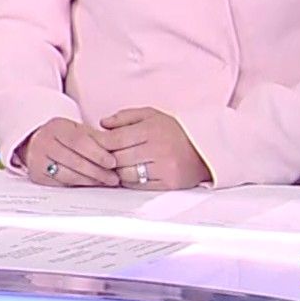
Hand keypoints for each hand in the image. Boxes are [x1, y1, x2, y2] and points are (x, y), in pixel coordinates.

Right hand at [16, 116, 120, 186]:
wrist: (36, 142)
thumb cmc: (63, 137)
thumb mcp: (78, 130)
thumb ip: (98, 138)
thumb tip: (118, 149)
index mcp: (56, 127)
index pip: (79, 141)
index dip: (97, 153)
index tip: (113, 162)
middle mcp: (44, 142)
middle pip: (74, 160)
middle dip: (97, 171)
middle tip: (113, 178)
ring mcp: (38, 160)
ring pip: (68, 174)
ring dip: (90, 180)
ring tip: (105, 182)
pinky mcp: (37, 175)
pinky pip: (61, 183)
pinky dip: (78, 185)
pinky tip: (90, 184)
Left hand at [90, 107, 211, 190]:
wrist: (205, 147)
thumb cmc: (174, 130)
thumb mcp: (151, 115)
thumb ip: (125, 117)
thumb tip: (102, 124)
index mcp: (151, 129)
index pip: (115, 139)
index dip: (100, 143)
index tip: (94, 144)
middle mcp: (158, 148)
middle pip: (118, 158)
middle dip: (106, 158)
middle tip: (101, 157)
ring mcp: (164, 167)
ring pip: (126, 174)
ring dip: (117, 171)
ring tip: (116, 166)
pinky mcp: (169, 183)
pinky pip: (139, 185)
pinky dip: (130, 181)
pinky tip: (129, 174)